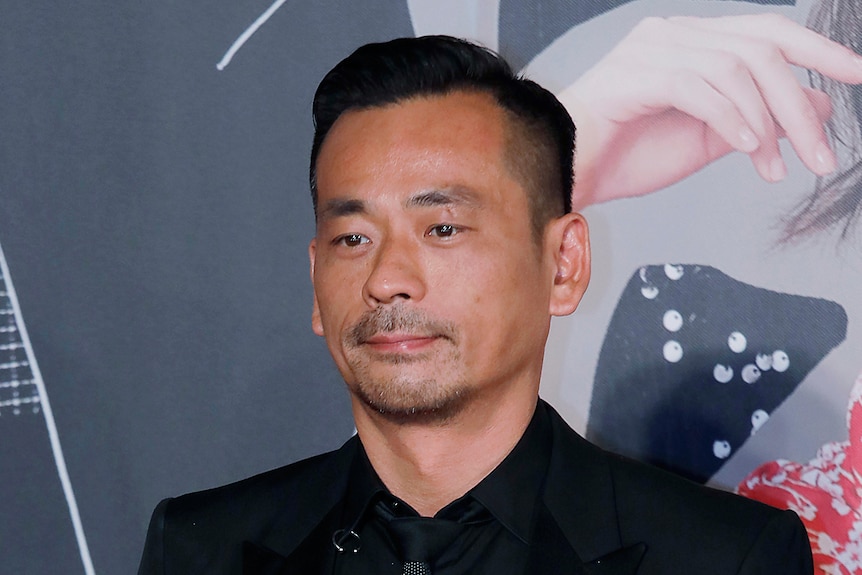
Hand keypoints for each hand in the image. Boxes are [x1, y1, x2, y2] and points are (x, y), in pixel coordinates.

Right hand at [559, 14, 861, 209]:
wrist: (571, 172)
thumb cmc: (628, 155)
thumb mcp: (712, 138)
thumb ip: (760, 118)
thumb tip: (818, 106)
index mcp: (692, 43)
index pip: (767, 33)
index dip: (818, 52)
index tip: (857, 74)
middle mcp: (674, 34)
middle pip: (761, 50)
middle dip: (800, 103)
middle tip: (821, 154)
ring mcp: (654, 49)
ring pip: (737, 70)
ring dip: (767, 124)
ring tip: (774, 166)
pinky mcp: (638, 74)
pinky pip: (701, 89)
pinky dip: (732, 120)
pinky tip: (747, 151)